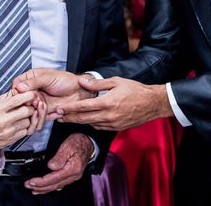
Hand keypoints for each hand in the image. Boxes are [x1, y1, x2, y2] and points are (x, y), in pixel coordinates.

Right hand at [0, 91, 40, 163]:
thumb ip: (2, 100)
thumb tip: (13, 93)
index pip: (18, 99)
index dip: (29, 95)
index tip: (32, 93)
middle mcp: (3, 121)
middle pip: (27, 111)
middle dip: (30, 107)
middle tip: (28, 105)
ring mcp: (8, 132)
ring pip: (27, 122)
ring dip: (27, 118)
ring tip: (22, 116)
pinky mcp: (10, 141)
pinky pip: (24, 132)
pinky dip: (24, 128)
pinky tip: (18, 125)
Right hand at [12, 69, 94, 119]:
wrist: (79, 92)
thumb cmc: (66, 80)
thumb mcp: (48, 77)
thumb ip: (34, 82)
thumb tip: (20, 86)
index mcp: (31, 79)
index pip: (16, 85)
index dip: (17, 91)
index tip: (20, 95)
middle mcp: (32, 91)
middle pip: (21, 100)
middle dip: (26, 103)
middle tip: (33, 102)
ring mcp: (37, 102)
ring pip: (27, 111)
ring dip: (33, 111)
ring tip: (42, 107)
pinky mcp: (43, 111)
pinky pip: (36, 118)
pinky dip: (39, 119)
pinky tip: (44, 113)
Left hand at [24, 133, 93, 194]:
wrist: (88, 143)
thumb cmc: (79, 142)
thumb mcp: (69, 145)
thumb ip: (60, 156)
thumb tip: (51, 166)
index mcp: (73, 168)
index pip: (55, 178)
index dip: (42, 181)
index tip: (32, 181)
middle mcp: (73, 175)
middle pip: (55, 184)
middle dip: (40, 187)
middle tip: (28, 185)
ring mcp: (73, 177)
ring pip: (56, 186)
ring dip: (44, 188)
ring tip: (33, 189)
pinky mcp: (71, 176)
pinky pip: (59, 184)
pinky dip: (50, 187)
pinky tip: (45, 188)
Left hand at [57, 76, 172, 129]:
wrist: (152, 103)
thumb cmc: (135, 90)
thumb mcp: (116, 81)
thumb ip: (97, 83)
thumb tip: (82, 81)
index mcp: (107, 103)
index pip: (83, 107)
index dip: (70, 109)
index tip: (60, 109)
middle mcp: (108, 116)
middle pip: (84, 119)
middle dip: (69, 118)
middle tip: (58, 117)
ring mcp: (113, 124)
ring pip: (91, 124)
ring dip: (79, 122)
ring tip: (69, 118)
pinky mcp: (117, 128)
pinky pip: (100, 127)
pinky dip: (91, 123)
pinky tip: (87, 119)